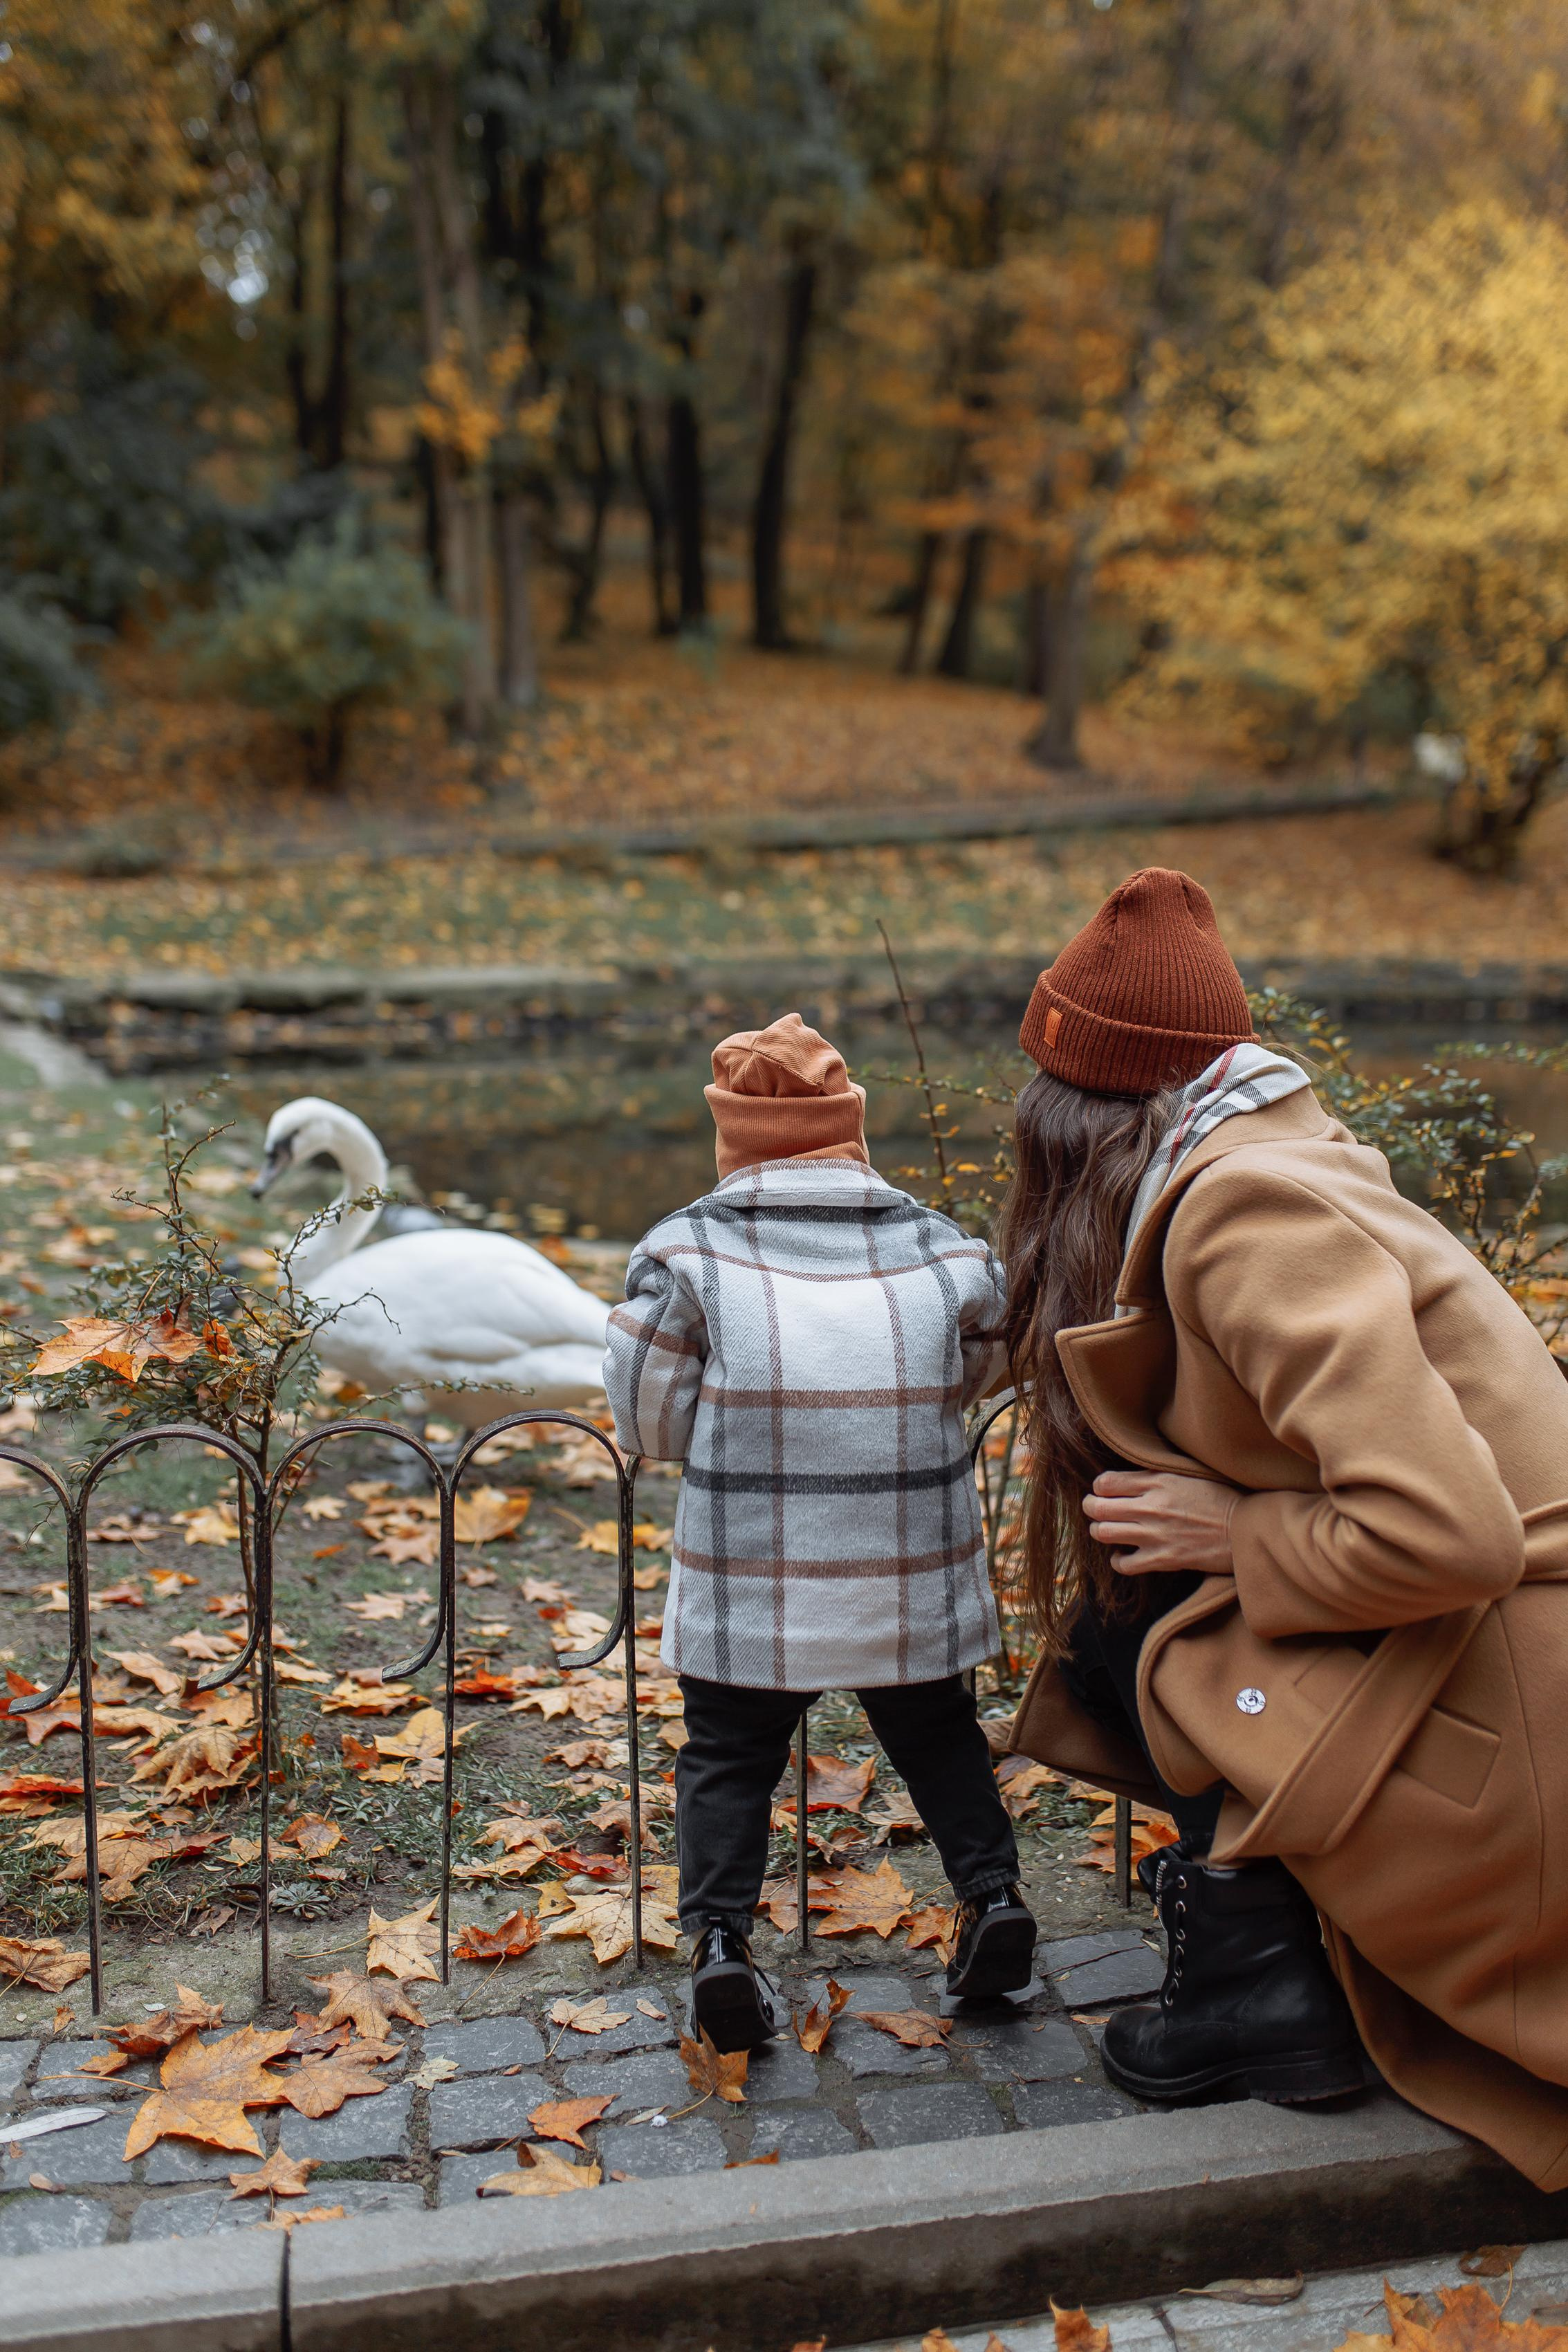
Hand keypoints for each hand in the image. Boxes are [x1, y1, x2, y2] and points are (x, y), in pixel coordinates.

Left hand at [1082, 1470, 1237, 1578]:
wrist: (1245, 1529)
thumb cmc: (1221, 1499)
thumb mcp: (1187, 1475)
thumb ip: (1156, 1477)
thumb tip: (1130, 1479)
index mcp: (1157, 1481)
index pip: (1106, 1482)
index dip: (1099, 1487)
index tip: (1104, 1491)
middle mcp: (1151, 1507)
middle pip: (1098, 1507)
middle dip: (1090, 1507)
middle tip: (1094, 1509)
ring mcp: (1155, 1535)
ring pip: (1104, 1532)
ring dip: (1100, 1530)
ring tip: (1107, 1529)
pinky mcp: (1162, 1559)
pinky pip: (1124, 1563)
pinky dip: (1118, 1560)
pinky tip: (1123, 1554)